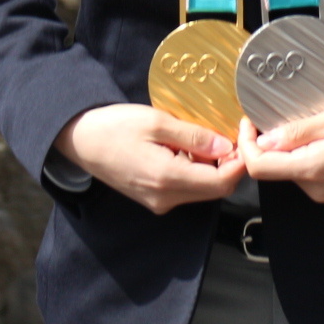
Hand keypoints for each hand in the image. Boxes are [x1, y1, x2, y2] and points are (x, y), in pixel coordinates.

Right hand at [52, 104, 243, 213]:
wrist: (80, 141)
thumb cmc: (114, 127)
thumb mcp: (157, 122)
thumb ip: (194, 136)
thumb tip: (226, 146)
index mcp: (168, 179)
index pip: (221, 182)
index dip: (240, 161)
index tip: (243, 136)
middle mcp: (165, 198)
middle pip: (215, 189)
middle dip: (229, 163)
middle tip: (228, 133)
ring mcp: (159, 201)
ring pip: (202, 189)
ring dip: (212, 165)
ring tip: (202, 137)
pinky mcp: (154, 198)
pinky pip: (186, 188)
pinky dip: (195, 169)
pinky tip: (185, 147)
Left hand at [236, 104, 323, 204]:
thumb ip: (296, 131)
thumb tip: (263, 141)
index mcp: (311, 169)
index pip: (259, 167)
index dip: (246, 144)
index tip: (249, 123)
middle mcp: (314, 188)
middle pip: (274, 168)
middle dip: (270, 143)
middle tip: (279, 116)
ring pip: (291, 169)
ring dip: (290, 148)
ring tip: (310, 125)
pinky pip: (307, 173)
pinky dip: (305, 155)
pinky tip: (322, 139)